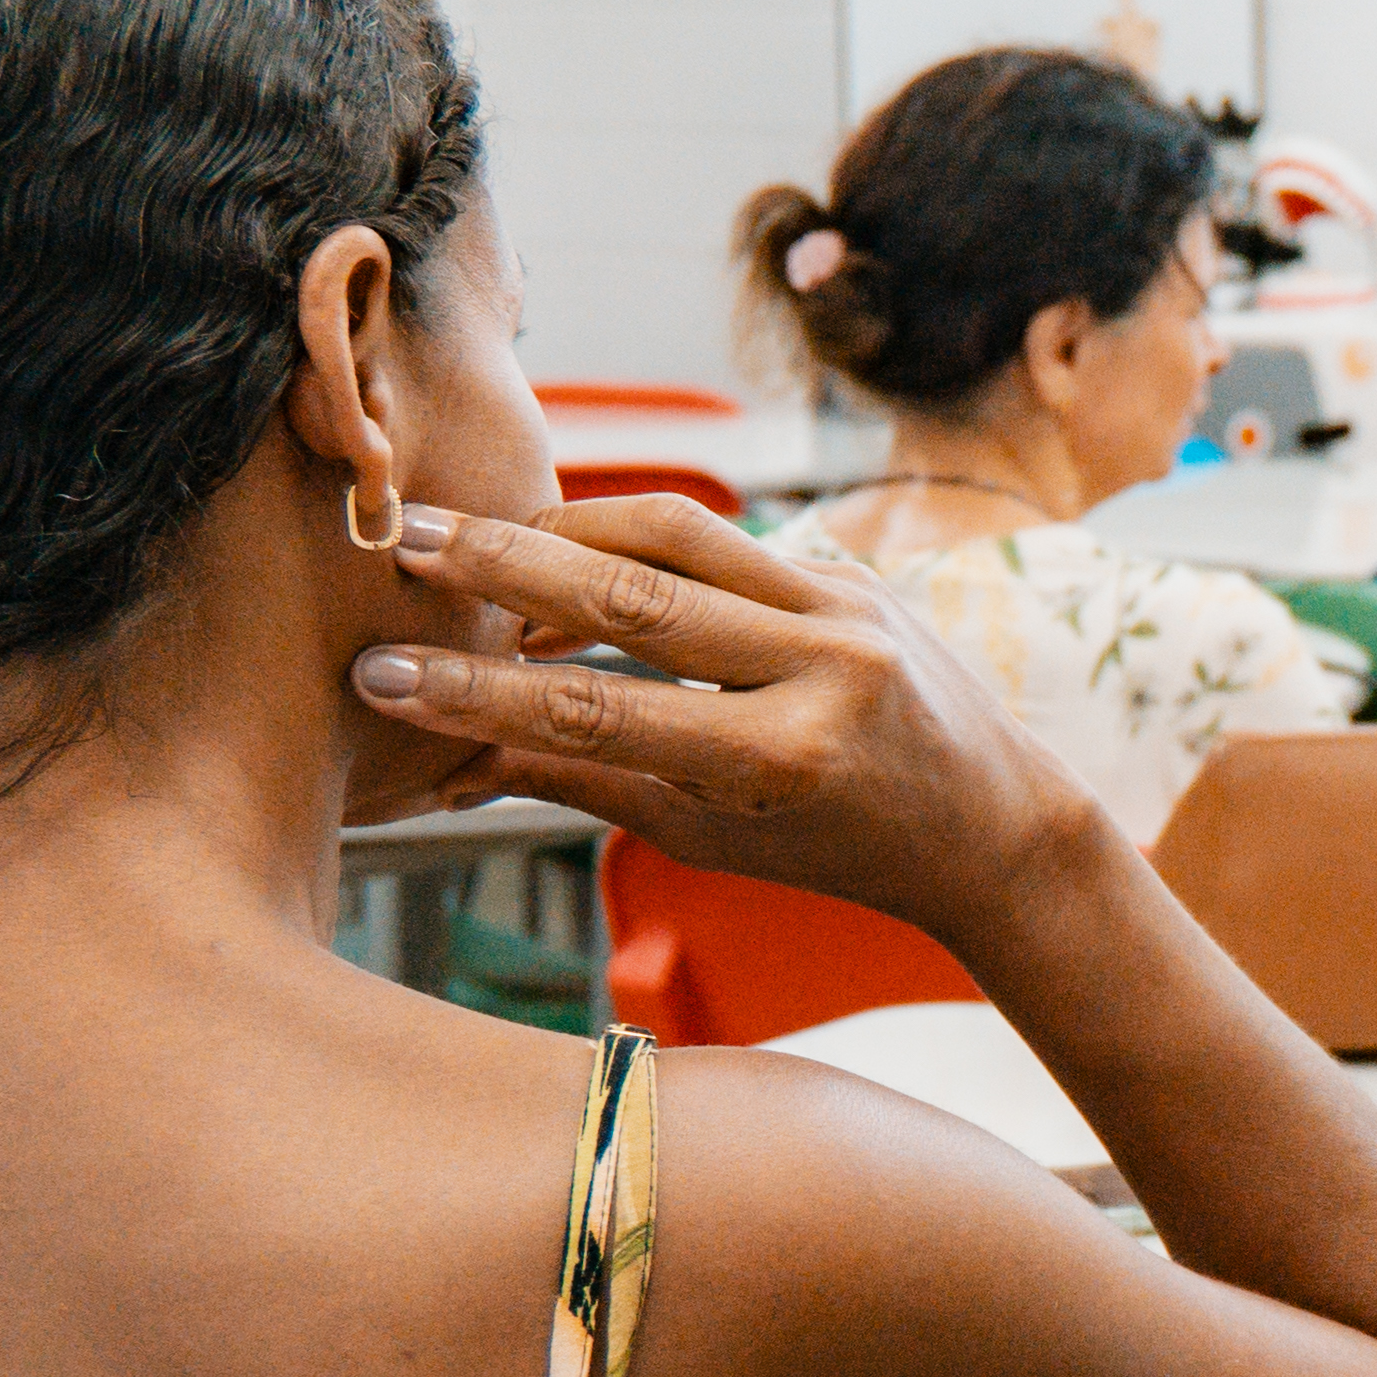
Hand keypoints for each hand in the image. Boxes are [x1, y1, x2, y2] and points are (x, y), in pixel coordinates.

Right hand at [350, 495, 1102, 937]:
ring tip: (466, 538)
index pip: (600, 715)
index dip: (478, 695)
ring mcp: (844, 605)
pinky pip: (722, 537)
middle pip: (634, 599)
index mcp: (787, 758)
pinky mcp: (846, 569)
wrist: (994, 818)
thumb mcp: (715, 839)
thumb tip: (447, 760)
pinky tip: (562, 551)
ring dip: (561, 527)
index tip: (382, 676)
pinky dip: (632, 536)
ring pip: (679, 533)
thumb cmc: (844, 849)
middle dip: (505, 565)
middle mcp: (822, 668)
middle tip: (400, 543)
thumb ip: (587, 783)